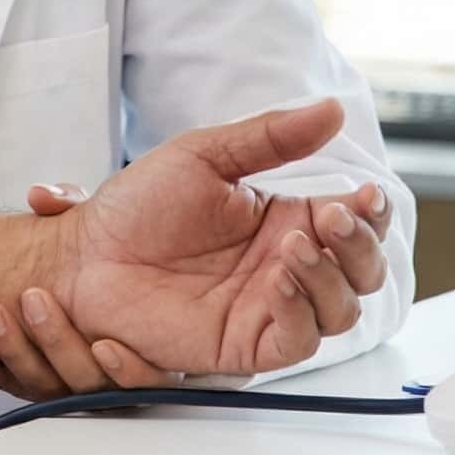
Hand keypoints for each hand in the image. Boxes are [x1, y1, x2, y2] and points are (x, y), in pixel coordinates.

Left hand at [41, 100, 379, 377]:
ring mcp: (268, 308)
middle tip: (334, 218)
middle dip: (361, 246)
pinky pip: (296, 341)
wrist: (82, 254)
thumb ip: (271, 137)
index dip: (372, 213)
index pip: (355, 222)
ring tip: (294, 244)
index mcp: (285, 220)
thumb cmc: (135, 205)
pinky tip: (280, 280)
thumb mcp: (204, 154)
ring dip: (330, 277)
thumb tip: (332, 110)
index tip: (365, 194)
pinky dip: (300, 313)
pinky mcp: (244, 344)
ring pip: (339, 310)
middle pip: (362, 271)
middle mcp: (285, 267)